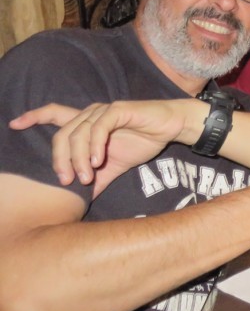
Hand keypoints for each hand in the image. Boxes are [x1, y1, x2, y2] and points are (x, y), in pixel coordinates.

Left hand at [11, 100, 203, 194]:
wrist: (172, 129)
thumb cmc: (143, 141)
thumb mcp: (114, 166)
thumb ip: (96, 177)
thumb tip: (81, 199)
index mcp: (87, 124)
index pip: (54, 114)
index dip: (34, 117)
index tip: (14, 125)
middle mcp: (91, 114)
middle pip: (61, 134)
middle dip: (58, 160)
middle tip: (66, 181)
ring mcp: (104, 111)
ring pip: (78, 133)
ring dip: (78, 159)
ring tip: (86, 177)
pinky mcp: (118, 110)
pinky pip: (98, 128)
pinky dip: (94, 146)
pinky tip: (98, 162)